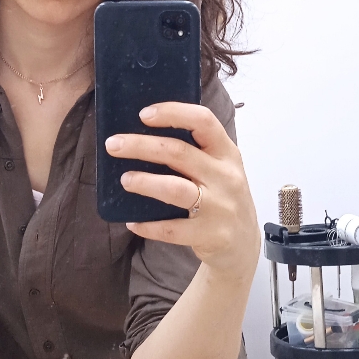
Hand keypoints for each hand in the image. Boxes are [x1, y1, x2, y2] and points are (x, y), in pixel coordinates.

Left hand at [104, 102, 259, 276]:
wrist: (244, 245)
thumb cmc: (224, 197)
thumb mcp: (220, 168)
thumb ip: (195, 151)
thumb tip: (143, 134)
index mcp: (227, 153)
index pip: (203, 121)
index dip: (172, 113)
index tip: (143, 114)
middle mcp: (225, 176)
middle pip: (178, 152)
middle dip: (141, 145)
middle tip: (113, 145)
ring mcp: (219, 206)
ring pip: (175, 188)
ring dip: (144, 182)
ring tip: (124, 180)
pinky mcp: (210, 234)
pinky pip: (171, 229)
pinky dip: (148, 225)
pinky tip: (132, 222)